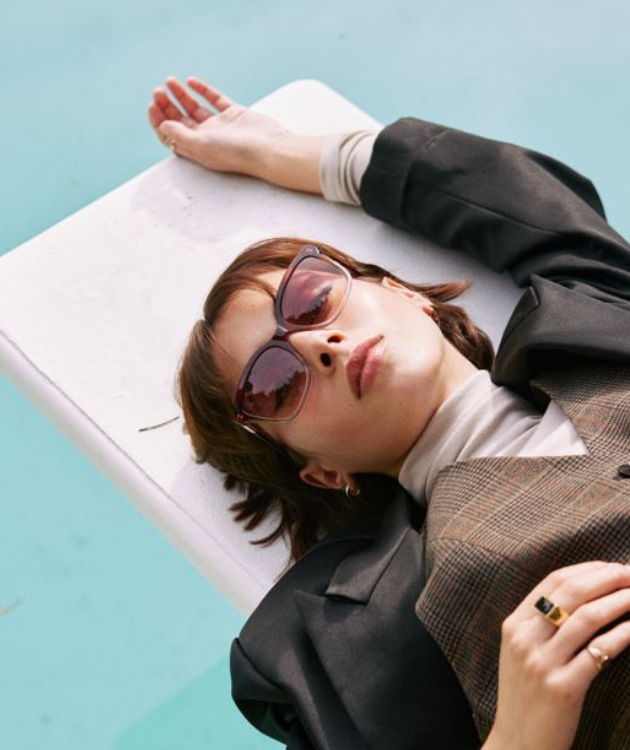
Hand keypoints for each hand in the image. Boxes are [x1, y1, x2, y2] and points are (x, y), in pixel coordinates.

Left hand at [147, 76, 290, 178]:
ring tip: (170, 81)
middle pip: (180, 120)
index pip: (172, 135)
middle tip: (158, 90)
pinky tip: (191, 81)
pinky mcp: (234, 114)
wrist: (269, 149)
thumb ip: (180, 135)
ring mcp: (221, 126)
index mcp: (197, 149)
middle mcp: (207, 138)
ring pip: (195, 108)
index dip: (159, 120)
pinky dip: (203, 91)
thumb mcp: (203, 144)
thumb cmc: (236, 152)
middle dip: (167, 105)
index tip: (153, 105)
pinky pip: (215, 100)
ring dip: (181, 95)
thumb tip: (162, 125)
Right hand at [484, 561, 629, 749]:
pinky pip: (599, 652)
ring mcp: (542, 662)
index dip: (587, 569)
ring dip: (619, 601)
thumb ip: (540, 624)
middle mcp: (525, 639)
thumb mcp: (520, 653)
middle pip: (571, 593)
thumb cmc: (525, 695)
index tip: (612, 567)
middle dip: (607, 579)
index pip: (553, 582)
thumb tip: (582, 594)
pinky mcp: (563, 687)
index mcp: (514, 625)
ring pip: (587, 618)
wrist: (518, 742)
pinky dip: (622, 634)